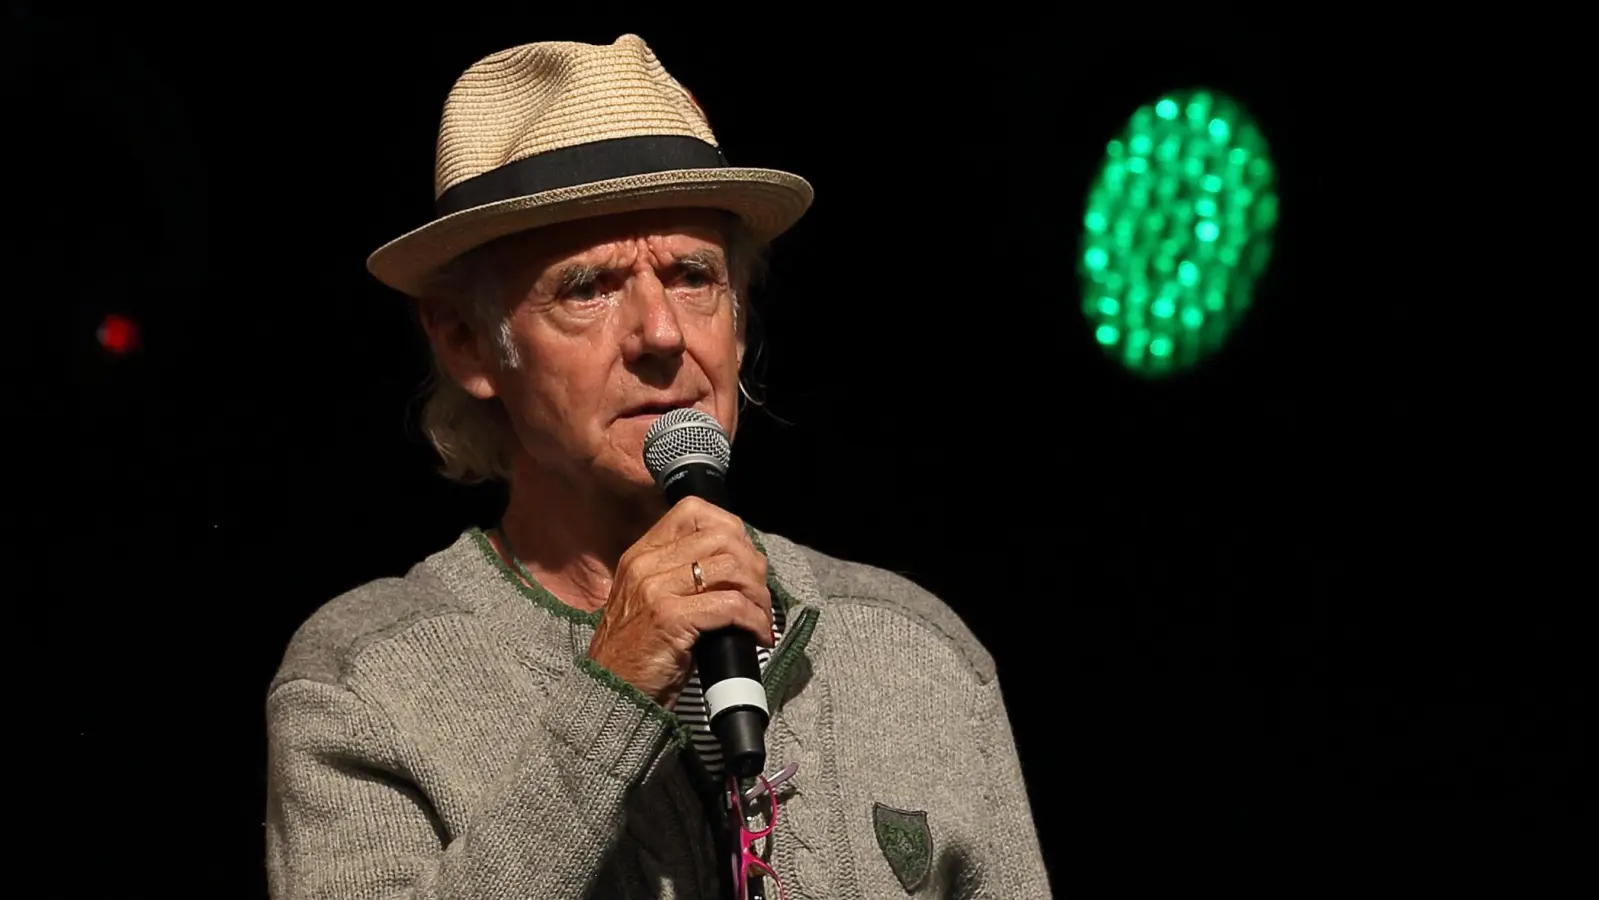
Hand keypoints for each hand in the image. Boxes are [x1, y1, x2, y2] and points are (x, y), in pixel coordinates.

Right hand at [588, 496, 774, 707]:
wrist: (611, 693)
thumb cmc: (639, 653)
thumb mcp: (652, 601)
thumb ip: (681, 575)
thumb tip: (738, 564)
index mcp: (642, 554)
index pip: (694, 511)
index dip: (731, 530)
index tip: (745, 561)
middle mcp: (646, 564)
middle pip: (722, 537)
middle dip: (753, 566)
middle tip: (759, 596)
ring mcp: (655, 589)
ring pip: (731, 568)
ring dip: (758, 595)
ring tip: (759, 617)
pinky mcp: (670, 618)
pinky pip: (730, 605)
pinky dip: (753, 619)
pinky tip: (756, 634)